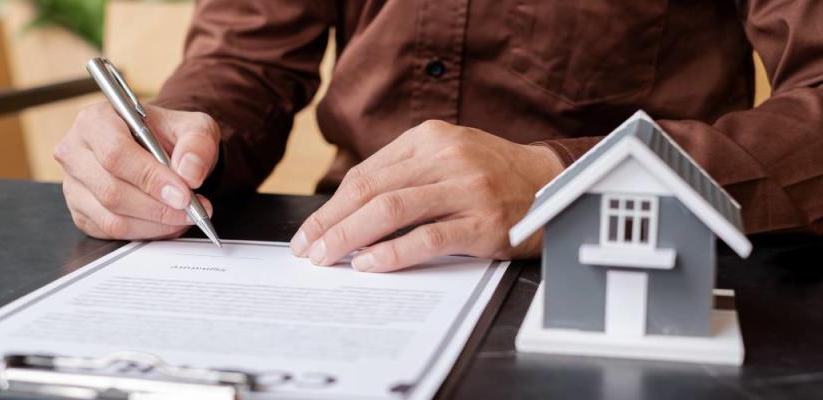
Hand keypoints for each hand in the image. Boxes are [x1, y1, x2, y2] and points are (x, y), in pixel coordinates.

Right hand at [55, 103, 219, 239]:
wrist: (158, 148)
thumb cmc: (169, 135)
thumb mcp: (194, 127)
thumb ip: (197, 144)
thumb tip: (190, 173)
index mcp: (95, 120)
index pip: (115, 153)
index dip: (151, 178)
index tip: (183, 194)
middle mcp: (75, 152)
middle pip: (111, 190)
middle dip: (158, 207)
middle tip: (191, 210)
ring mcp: (73, 185)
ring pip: (112, 218)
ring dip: (155, 224)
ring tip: (184, 216)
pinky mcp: (80, 212)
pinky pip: (111, 232)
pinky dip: (145, 232)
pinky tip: (166, 222)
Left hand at [290, 120, 562, 271]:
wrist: (554, 184)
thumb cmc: (492, 176)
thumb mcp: (447, 157)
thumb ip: (404, 174)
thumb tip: (347, 210)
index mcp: (430, 137)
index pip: (366, 173)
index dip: (331, 205)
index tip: (310, 230)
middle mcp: (446, 157)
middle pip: (371, 190)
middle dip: (331, 222)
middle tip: (308, 248)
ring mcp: (466, 188)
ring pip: (391, 210)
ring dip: (351, 237)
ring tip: (327, 257)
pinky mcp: (482, 221)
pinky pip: (427, 237)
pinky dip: (393, 252)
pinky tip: (369, 263)